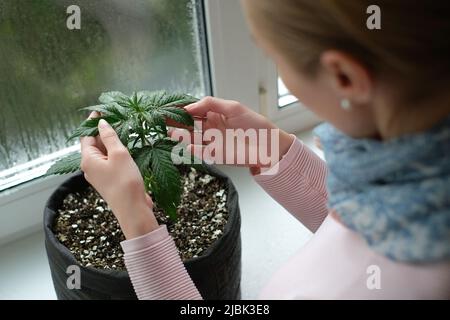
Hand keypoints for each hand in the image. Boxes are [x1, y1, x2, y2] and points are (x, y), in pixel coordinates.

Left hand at [80, 113, 158, 238]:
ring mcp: (100, 174)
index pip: (86, 135)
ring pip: (103, 153)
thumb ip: (110, 137)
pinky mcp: (110, 180)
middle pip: (93, 144)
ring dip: (111, 141)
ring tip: (122, 128)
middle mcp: (90, 167)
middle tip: (115, 117)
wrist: (133, 209)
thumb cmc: (125, 181)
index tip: (101, 110)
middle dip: (103, 131)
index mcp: (88, 159)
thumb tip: (102, 123)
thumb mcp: (119, 154)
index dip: (92, 122)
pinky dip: (115, 152)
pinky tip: (125, 147)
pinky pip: (109, 162)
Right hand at [171, 97, 293, 173]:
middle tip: (162, 119)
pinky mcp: (216, 155)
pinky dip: (193, 149)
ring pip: (192, 137)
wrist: (269, 146)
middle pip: (189, 123)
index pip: (194, 109)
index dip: (181, 108)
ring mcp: (213, 141)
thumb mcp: (234, 108)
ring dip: (181, 135)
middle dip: (176, 121)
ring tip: (170, 132)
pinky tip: (187, 145)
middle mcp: (211, 127)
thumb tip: (189, 106)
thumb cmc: (255, 124)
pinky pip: (201, 152)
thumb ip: (211, 104)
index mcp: (215, 114)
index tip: (168, 107)